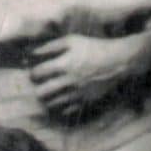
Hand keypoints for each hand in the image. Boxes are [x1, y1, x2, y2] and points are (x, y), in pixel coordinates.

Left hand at [30, 33, 144, 121]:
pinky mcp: (86, 101)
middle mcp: (68, 81)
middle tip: (40, 86)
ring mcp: (77, 93)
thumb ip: (51, 46)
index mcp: (63, 64)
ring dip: (48, 98)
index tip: (34, 73)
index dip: (33, 73)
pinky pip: (68, 110)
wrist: (118, 60)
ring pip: (53, 103)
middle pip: (42, 92)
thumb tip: (34, 53)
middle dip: (37, 89)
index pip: (38, 73)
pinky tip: (63, 100)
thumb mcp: (72, 40)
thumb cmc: (94, 47)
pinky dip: (62, 107)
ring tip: (50, 94)